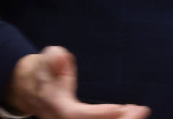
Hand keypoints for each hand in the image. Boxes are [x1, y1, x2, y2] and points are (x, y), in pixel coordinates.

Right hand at [4, 46, 149, 118]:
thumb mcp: (46, 58)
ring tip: (140, 111)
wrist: (30, 88)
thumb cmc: (43, 70)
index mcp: (56, 105)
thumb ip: (54, 58)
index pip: (77, 115)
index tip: (120, 108)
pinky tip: (132, 115)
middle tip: (141, 110)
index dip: (100, 114)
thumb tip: (61, 59)